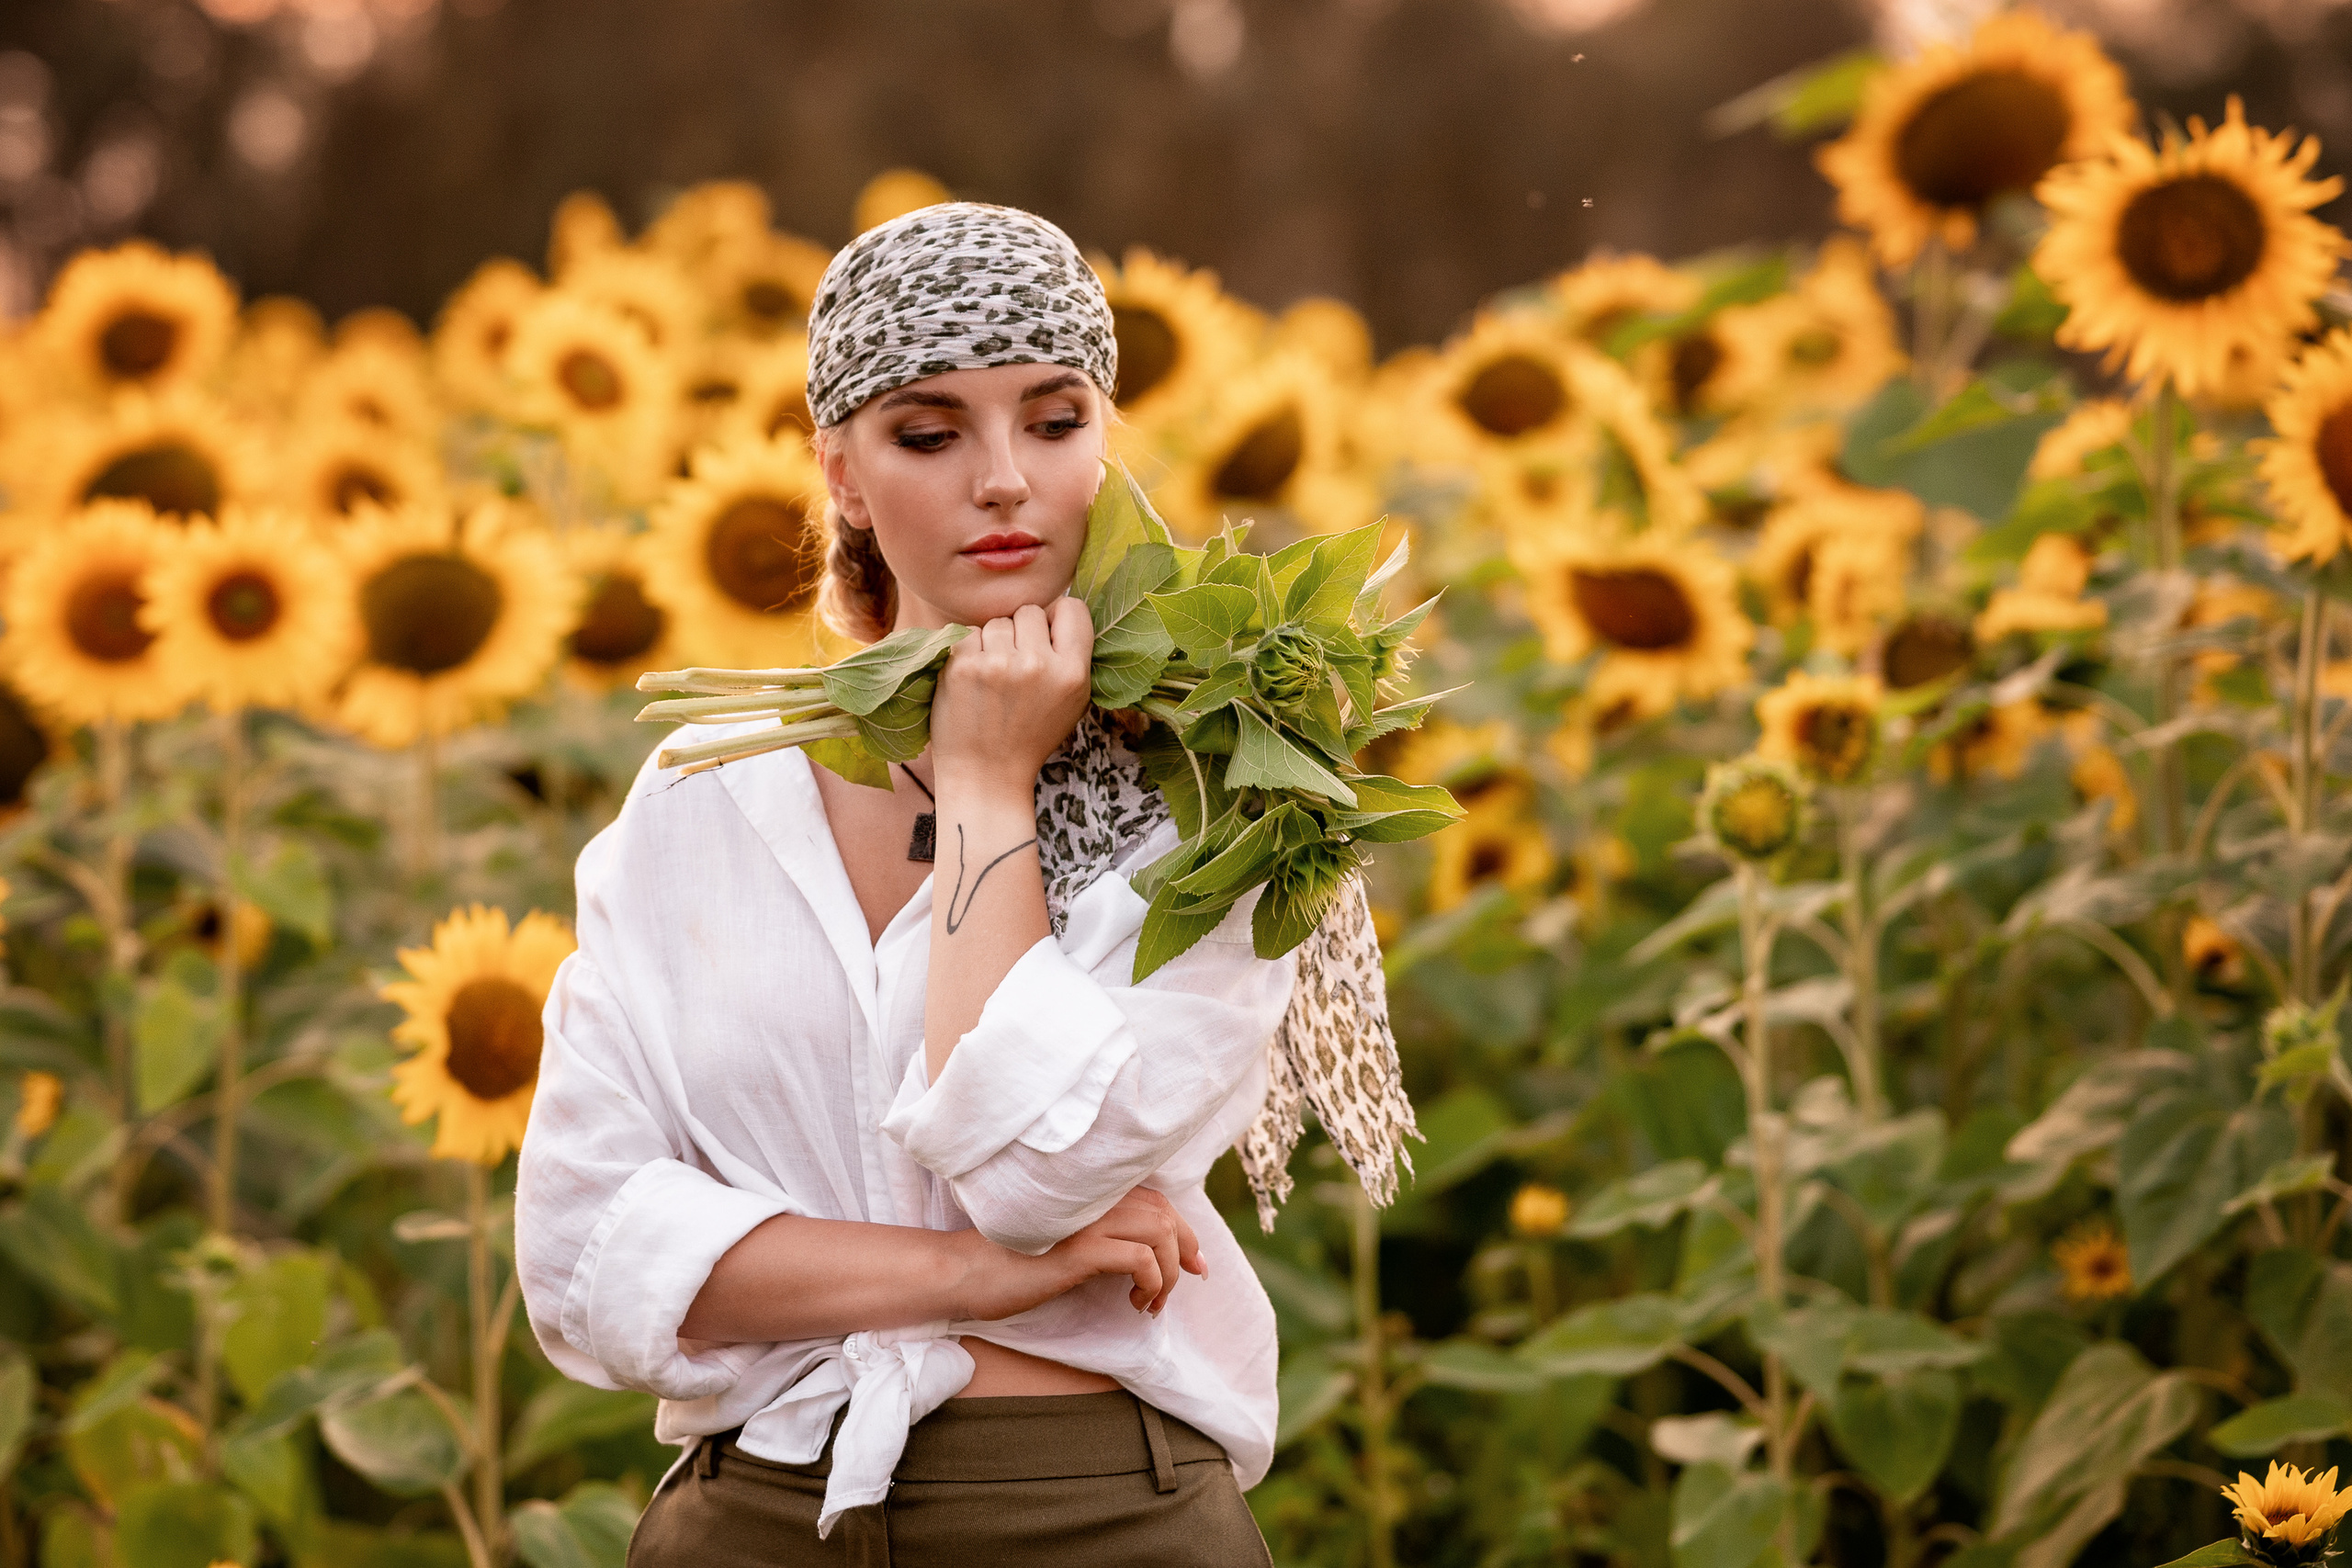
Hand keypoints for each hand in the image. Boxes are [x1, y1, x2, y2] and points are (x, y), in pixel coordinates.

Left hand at [931, 598, 1093, 794]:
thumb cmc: (1029, 738)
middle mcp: (1038, 665)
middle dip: (1020, 633)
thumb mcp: (1071, 703)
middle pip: (1029, 612)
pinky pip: (967, 634)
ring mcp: (998, 664)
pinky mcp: (963, 666)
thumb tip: (1058, 610)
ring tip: (992, 679)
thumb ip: (1071, 657)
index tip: (1045, 635)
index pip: (1072, 608)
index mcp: (1073, 674)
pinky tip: (971, 680)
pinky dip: (967, 652)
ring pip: (996, 623)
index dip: (1056, 618)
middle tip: (1013, 668)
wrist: (986, 775)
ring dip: (992, 643)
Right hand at [949, 1187, 1206, 1320]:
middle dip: (1188, 1249)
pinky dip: (1151, 1282)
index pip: (1156, 1198)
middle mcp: (1092, 1199)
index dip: (1185, 1229)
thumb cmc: (1012, 1263)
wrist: (966, 1272)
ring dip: (1169, 1273)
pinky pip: (1140, 1259)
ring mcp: (1086, 1221)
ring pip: (1160, 1233)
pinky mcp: (1078, 1249)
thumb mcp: (1067, 1243)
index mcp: (1090, 1194)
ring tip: (1151, 1300)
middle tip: (1192, 1279)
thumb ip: (1102, 1237)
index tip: (1197, 1262)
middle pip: (1165, 1213)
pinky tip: (1135, 1302)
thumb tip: (1149, 1256)